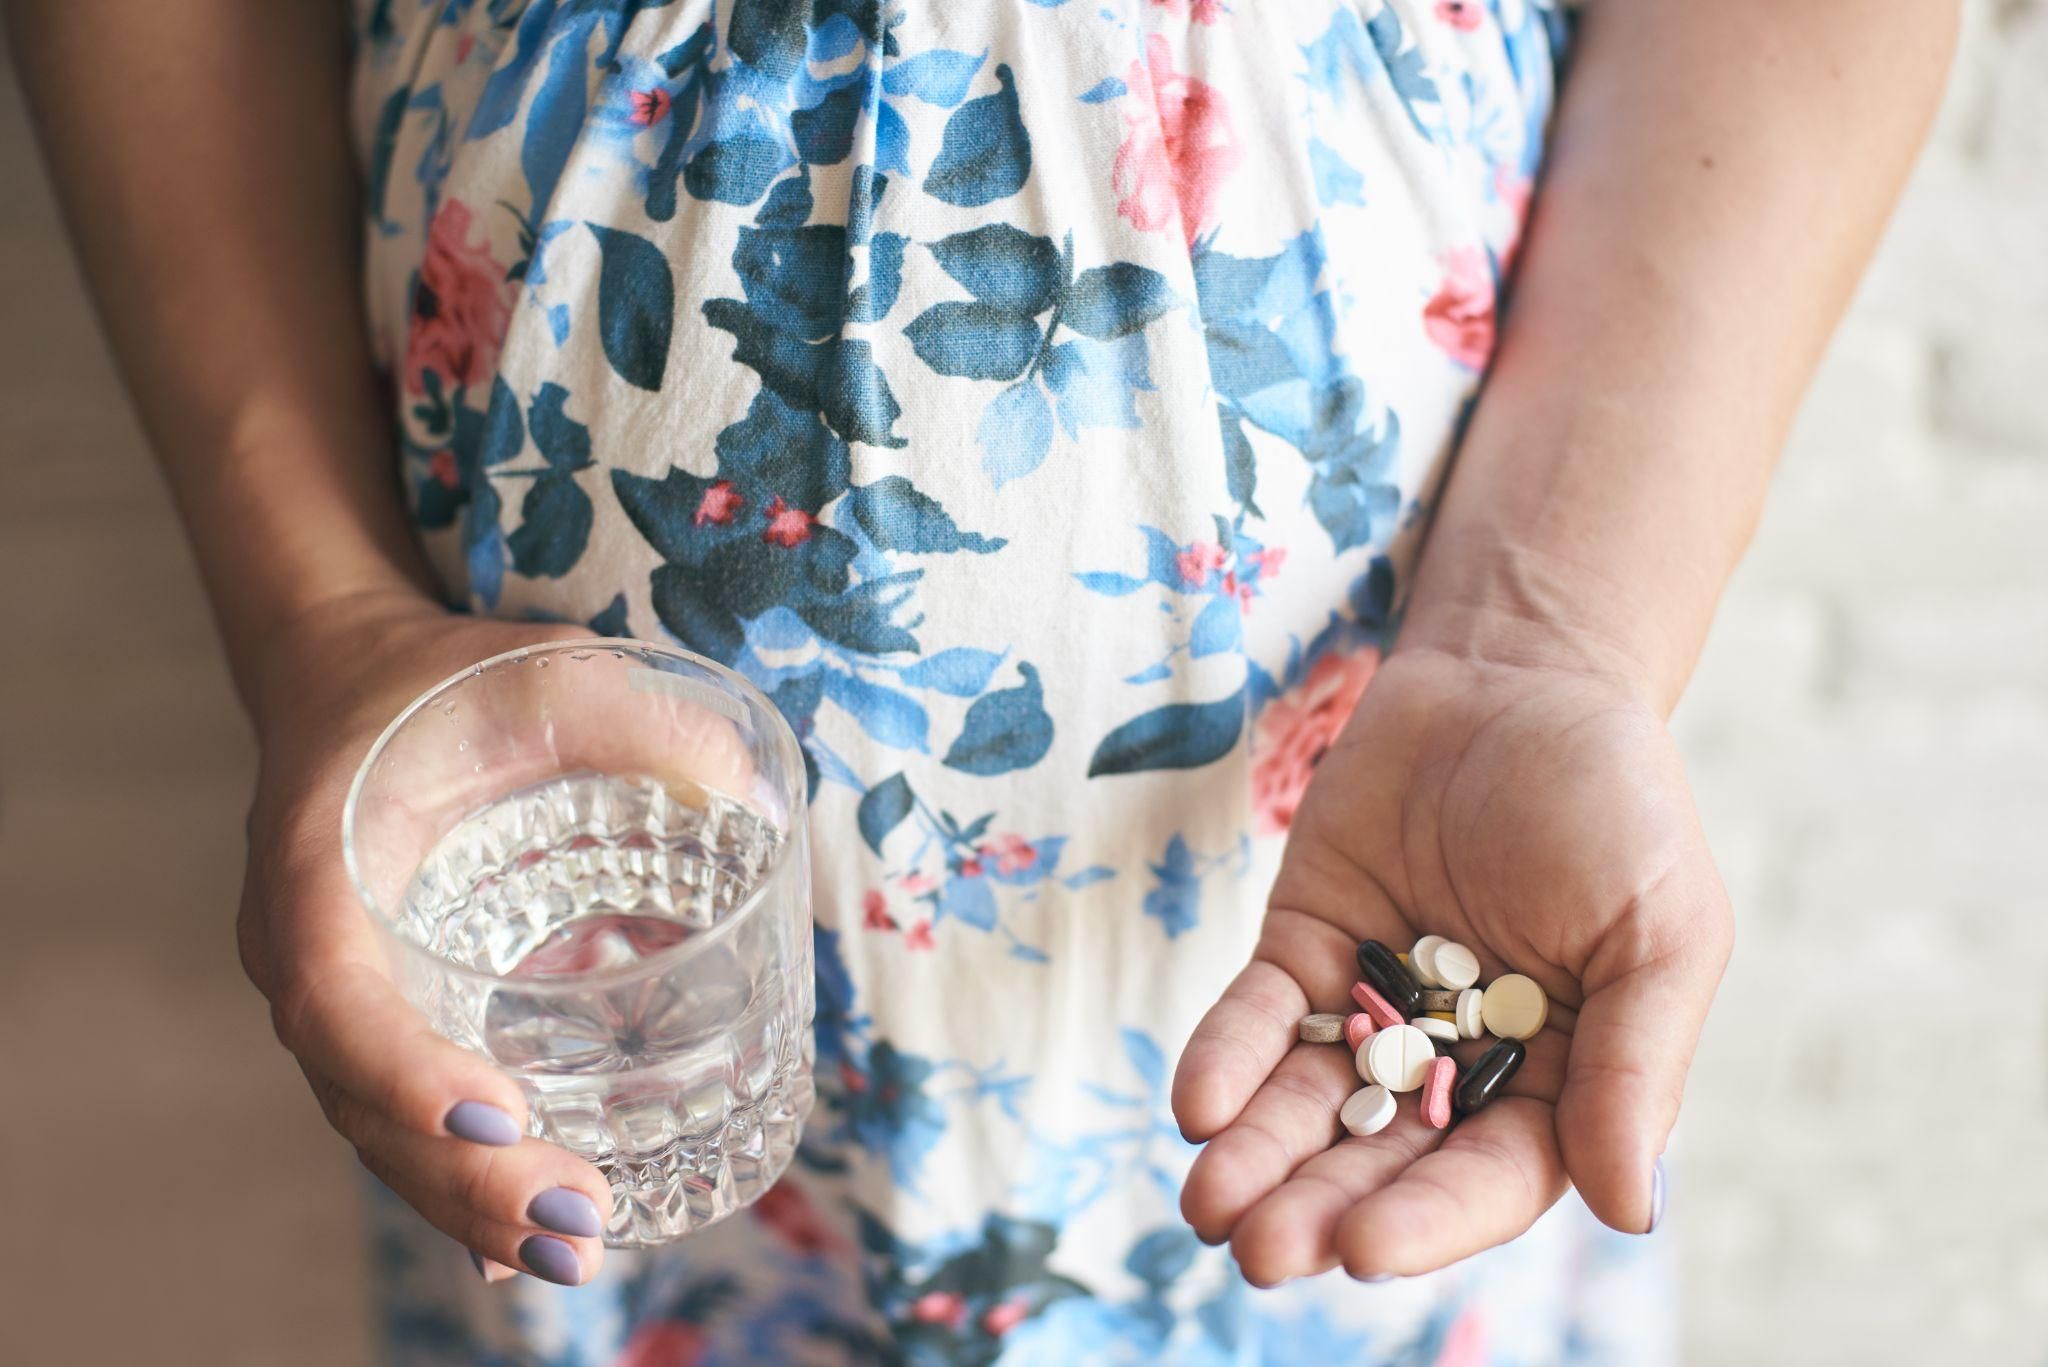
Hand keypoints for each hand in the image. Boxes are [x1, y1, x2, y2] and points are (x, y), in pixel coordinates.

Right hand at [235, 590, 611, 1285]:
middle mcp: (308, 954)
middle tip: (579, 1226)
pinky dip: (461, 1185)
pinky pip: (405, 1116)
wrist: (349, 679)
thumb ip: (633, 714)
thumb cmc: (444, 680)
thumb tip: (743, 789)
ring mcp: (339, 997)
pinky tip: (527, 1247)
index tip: (497, 1115)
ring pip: (383, 1130)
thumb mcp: (538, 668)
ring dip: (471, 1205)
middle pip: (362, 1099)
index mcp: (315, 871)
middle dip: (466, 1178)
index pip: (336, 997)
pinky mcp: (383, 1016)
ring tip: (577, 1253)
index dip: (405, 1068)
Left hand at [1172, 645, 1732, 1282]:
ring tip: (1206, 1207)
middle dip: (1319, 1207)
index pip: (1490, 1175)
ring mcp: (1372, 1005)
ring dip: (1257, 1158)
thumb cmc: (1617, 805)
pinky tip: (1196, 1105)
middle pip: (1382, 1156)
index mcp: (1555, 1081)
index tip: (1365, 1248)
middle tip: (1259, 1254)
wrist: (1521, 675)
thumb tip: (1630, 1211)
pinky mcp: (1306, 944)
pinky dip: (1227, 1059)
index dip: (1430, 1217)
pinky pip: (1260, 1015)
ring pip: (1307, 1103)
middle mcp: (1455, 1063)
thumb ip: (1633, 1065)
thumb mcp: (1659, 933)